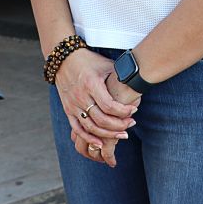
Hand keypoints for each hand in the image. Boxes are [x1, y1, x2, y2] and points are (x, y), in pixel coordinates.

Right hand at [55, 49, 137, 167]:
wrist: (64, 59)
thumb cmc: (89, 61)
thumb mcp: (105, 65)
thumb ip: (119, 76)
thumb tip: (138, 83)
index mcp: (91, 84)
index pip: (109, 105)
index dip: (124, 111)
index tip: (134, 110)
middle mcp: (81, 96)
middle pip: (102, 119)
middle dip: (119, 125)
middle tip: (131, 124)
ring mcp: (73, 105)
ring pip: (91, 127)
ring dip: (108, 134)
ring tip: (122, 134)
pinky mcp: (68, 110)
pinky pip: (77, 129)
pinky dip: (89, 138)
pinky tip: (100, 144)